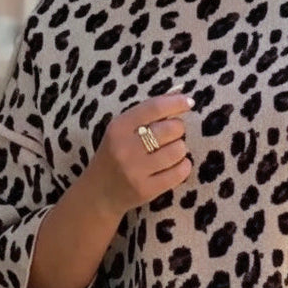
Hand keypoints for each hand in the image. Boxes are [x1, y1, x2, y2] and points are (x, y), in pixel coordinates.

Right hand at [85, 89, 194, 217]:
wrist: (98, 194)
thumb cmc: (115, 155)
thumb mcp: (121, 131)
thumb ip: (147, 113)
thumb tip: (179, 94)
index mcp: (118, 127)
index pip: (154, 107)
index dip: (176, 103)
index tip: (189, 102)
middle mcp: (125, 147)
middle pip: (171, 129)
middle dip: (178, 129)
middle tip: (171, 135)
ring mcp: (135, 171)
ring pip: (178, 150)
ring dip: (180, 149)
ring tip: (171, 152)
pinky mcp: (146, 190)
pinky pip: (179, 173)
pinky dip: (183, 166)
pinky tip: (176, 165)